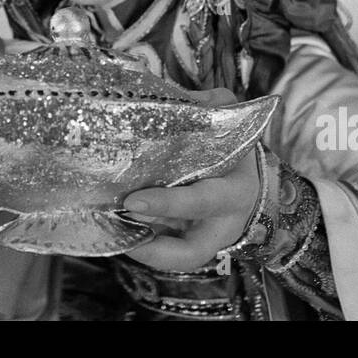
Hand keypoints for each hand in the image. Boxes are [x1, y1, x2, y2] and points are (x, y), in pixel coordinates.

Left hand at [122, 88, 260, 271]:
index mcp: (234, 192)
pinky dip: (139, 247)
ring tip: (109, 235)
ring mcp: (205, 241)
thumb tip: (172, 97)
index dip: (168, 204)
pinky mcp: (188, 245)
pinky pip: (165, 255)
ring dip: (143, 252)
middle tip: (118, 224)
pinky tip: (111, 230)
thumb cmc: (234, 149)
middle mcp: (221, 226)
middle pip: (192, 251)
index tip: (132, 201)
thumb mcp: (231, 123)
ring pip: (177, 261)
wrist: (248, 182)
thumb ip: (210, 107)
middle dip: (155, 247)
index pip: (202, 202)